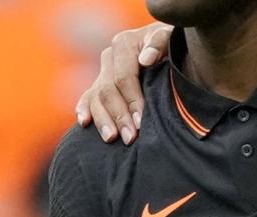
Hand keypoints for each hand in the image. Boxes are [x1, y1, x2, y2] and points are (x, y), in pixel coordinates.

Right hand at [75, 22, 173, 144]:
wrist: (168, 45)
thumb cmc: (172, 44)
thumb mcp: (170, 37)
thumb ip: (159, 44)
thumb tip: (146, 59)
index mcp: (124, 44)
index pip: (124, 78)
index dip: (132, 101)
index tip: (141, 122)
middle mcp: (110, 57)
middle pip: (108, 91)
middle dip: (119, 116)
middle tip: (130, 138)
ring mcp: (103, 71)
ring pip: (96, 97)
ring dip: (103, 120)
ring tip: (111, 139)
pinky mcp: (100, 83)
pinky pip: (88, 97)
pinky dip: (84, 109)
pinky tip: (84, 123)